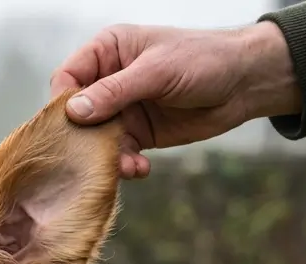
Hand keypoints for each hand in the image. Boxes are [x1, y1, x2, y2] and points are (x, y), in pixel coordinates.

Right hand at [49, 22, 300, 178]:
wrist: (243, 83)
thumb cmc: (202, 61)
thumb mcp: (157, 71)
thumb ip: (115, 91)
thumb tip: (74, 112)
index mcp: (108, 52)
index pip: (68, 77)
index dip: (62, 102)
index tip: (69, 125)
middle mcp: (110, 80)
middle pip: (77, 114)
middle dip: (83, 138)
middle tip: (91, 158)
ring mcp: (124, 109)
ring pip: (97, 139)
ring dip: (106, 157)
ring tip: (126, 167)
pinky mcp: (140, 133)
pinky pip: (119, 153)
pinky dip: (125, 165)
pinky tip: (140, 169)